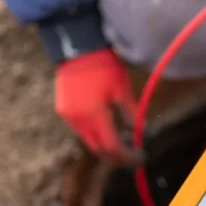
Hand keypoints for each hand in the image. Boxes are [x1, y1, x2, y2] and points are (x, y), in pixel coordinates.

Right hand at [54, 48, 137, 162]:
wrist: (77, 47)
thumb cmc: (104, 66)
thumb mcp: (123, 90)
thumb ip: (132, 114)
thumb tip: (143, 132)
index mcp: (94, 115)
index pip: (112, 146)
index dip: (127, 156)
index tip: (140, 158)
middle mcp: (77, 119)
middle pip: (98, 148)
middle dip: (116, 154)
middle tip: (132, 153)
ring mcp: (67, 115)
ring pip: (88, 139)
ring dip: (105, 143)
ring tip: (122, 137)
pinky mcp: (62, 109)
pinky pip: (80, 128)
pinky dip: (95, 132)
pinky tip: (106, 124)